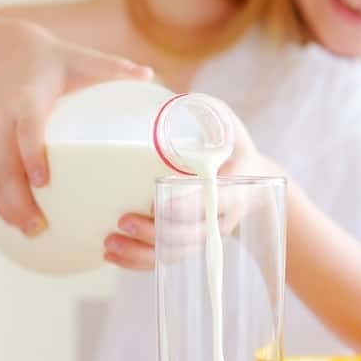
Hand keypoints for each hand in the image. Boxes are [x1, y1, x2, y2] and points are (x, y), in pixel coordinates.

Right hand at [0, 27, 152, 234]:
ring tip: (29, 232)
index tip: (43, 182)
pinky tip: (13, 221)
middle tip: (38, 226)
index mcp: (26, 97)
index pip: (26, 129)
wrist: (2, 52)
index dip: (31, 155)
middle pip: (3, 163)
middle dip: (17, 198)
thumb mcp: (79, 57)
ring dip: (6, 207)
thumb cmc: (50, 59)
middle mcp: (3, 117)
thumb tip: (149, 74)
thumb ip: (111, 67)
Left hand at [104, 110, 273, 270]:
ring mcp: (207, 236)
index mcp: (234, 187)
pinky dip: (139, 263)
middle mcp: (222, 218)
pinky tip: (112, 255)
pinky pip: (167, 260)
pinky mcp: (192, 245)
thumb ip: (205, 112)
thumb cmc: (231, 145)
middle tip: (123, 220)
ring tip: (109, 244)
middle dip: (155, 231)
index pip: (211, 200)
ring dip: (141, 253)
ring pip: (176, 253)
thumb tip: (171, 98)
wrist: (252, 181)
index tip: (157, 197)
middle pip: (190, 234)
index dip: (185, 203)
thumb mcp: (226, 124)